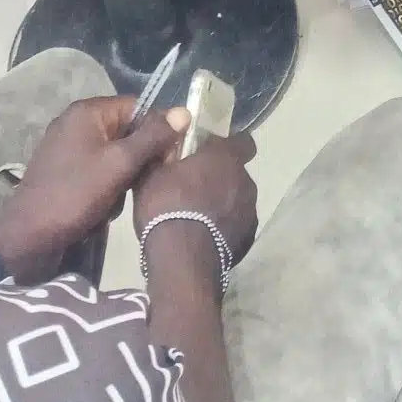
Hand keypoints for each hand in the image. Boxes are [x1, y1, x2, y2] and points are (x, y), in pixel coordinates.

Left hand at [0, 97, 188, 282]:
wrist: (28, 237)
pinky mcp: (63, 170)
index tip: (166, 160)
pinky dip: (105, 187)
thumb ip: (153, 137)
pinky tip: (101, 208)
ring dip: (122, 179)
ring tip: (114, 202)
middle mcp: (76, 122)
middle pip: (126, 131)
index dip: (156, 131)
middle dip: (136, 160)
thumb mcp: (119, 165)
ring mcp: (67, 146)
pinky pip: (98, 169)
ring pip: (114, 154)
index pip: (138, 107)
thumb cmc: (75, 194)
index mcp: (87, 111)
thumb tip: (185, 111)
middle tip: (136, 186)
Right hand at [134, 130, 259, 277]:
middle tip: (194, 189)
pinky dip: (225, 227)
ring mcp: (250, 210)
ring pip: (238, 199)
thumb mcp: (151, 175)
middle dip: (220, 177)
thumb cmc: (166, 207)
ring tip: (198, 218)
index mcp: (225, 158)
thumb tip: (165, 143)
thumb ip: (163, 155)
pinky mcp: (248, 237)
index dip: (228, 145)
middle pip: (236, 172)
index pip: (242, 141)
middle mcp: (244, 180)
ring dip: (223, 203)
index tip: (209, 154)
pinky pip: (238, 224)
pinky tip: (205, 238)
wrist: (181, 259)